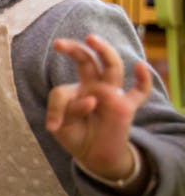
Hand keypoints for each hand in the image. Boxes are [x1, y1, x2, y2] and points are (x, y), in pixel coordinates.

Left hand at [46, 34, 151, 180]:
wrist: (93, 156)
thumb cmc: (76, 136)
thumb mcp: (61, 127)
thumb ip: (67, 111)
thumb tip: (91, 100)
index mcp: (75, 90)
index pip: (62, 91)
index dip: (55, 108)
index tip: (53, 127)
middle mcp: (94, 87)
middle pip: (87, 61)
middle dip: (74, 50)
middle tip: (59, 44)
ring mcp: (111, 94)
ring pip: (111, 67)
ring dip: (103, 51)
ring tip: (90, 39)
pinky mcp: (125, 106)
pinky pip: (139, 92)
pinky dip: (143, 79)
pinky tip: (140, 67)